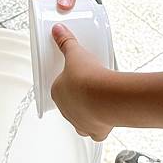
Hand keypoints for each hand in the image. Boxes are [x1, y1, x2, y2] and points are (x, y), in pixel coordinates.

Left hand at [51, 24, 113, 141]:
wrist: (105, 97)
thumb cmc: (87, 77)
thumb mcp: (75, 53)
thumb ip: (65, 41)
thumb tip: (57, 30)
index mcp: (57, 92)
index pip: (58, 86)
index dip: (67, 81)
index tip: (76, 75)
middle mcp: (66, 110)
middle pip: (69, 103)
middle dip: (77, 96)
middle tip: (89, 85)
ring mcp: (79, 122)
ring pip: (79, 119)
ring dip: (86, 112)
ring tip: (98, 100)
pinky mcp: (95, 131)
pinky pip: (95, 132)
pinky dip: (99, 127)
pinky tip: (105, 119)